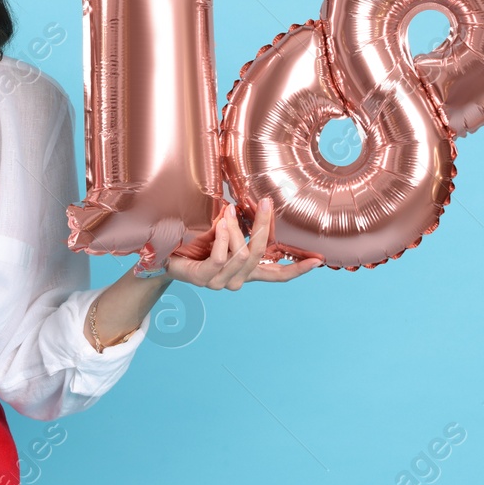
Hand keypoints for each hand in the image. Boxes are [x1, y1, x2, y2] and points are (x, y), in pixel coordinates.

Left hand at [163, 198, 321, 289]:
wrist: (164, 259)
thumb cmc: (194, 247)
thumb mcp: (221, 236)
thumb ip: (236, 229)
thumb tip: (246, 207)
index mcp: (244, 273)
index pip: (276, 275)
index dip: (297, 269)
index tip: (318, 261)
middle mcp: (236, 281)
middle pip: (260, 254)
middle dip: (265, 226)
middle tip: (266, 202)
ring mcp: (221, 282)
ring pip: (242, 253)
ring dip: (236, 228)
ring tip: (228, 211)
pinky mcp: (206, 278)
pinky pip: (223, 256)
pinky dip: (224, 236)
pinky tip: (220, 223)